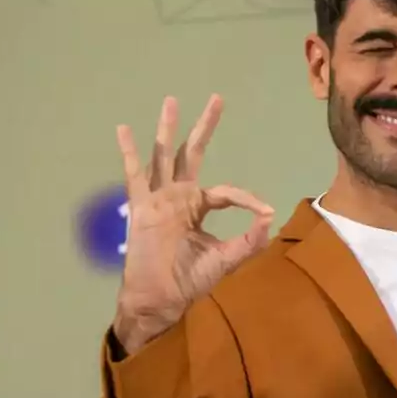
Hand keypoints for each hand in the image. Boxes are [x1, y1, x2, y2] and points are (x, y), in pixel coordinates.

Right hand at [112, 95, 273, 353]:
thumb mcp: (227, 259)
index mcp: (199, 207)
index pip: (226, 192)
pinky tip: (125, 129)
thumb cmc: (191, 280)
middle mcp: (180, 197)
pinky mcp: (142, 207)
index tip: (264, 210)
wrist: (162, 298)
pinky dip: (130, 153)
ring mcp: (159, 199)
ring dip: (168, 129)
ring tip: (172, 101)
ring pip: (164, 156)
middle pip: (193, 154)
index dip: (247, 199)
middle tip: (217, 99)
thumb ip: (249, 241)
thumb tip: (271, 217)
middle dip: (205, 127)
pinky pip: (135, 175)